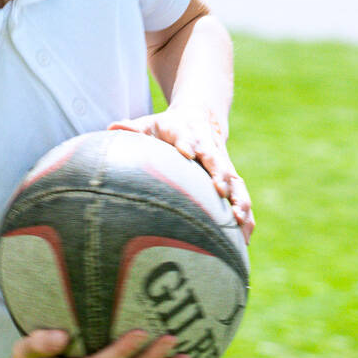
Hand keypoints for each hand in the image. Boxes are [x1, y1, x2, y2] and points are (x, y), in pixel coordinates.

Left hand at [109, 110, 255, 240]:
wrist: (201, 117)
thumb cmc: (168, 126)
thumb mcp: (151, 124)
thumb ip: (134, 128)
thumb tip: (112, 127)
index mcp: (188, 133)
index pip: (188, 136)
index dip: (188, 143)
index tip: (187, 152)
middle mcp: (209, 149)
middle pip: (217, 160)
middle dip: (219, 174)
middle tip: (220, 190)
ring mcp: (223, 165)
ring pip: (235, 182)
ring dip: (239, 199)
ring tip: (238, 219)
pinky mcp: (230, 179)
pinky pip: (241, 197)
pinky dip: (245, 216)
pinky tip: (245, 239)